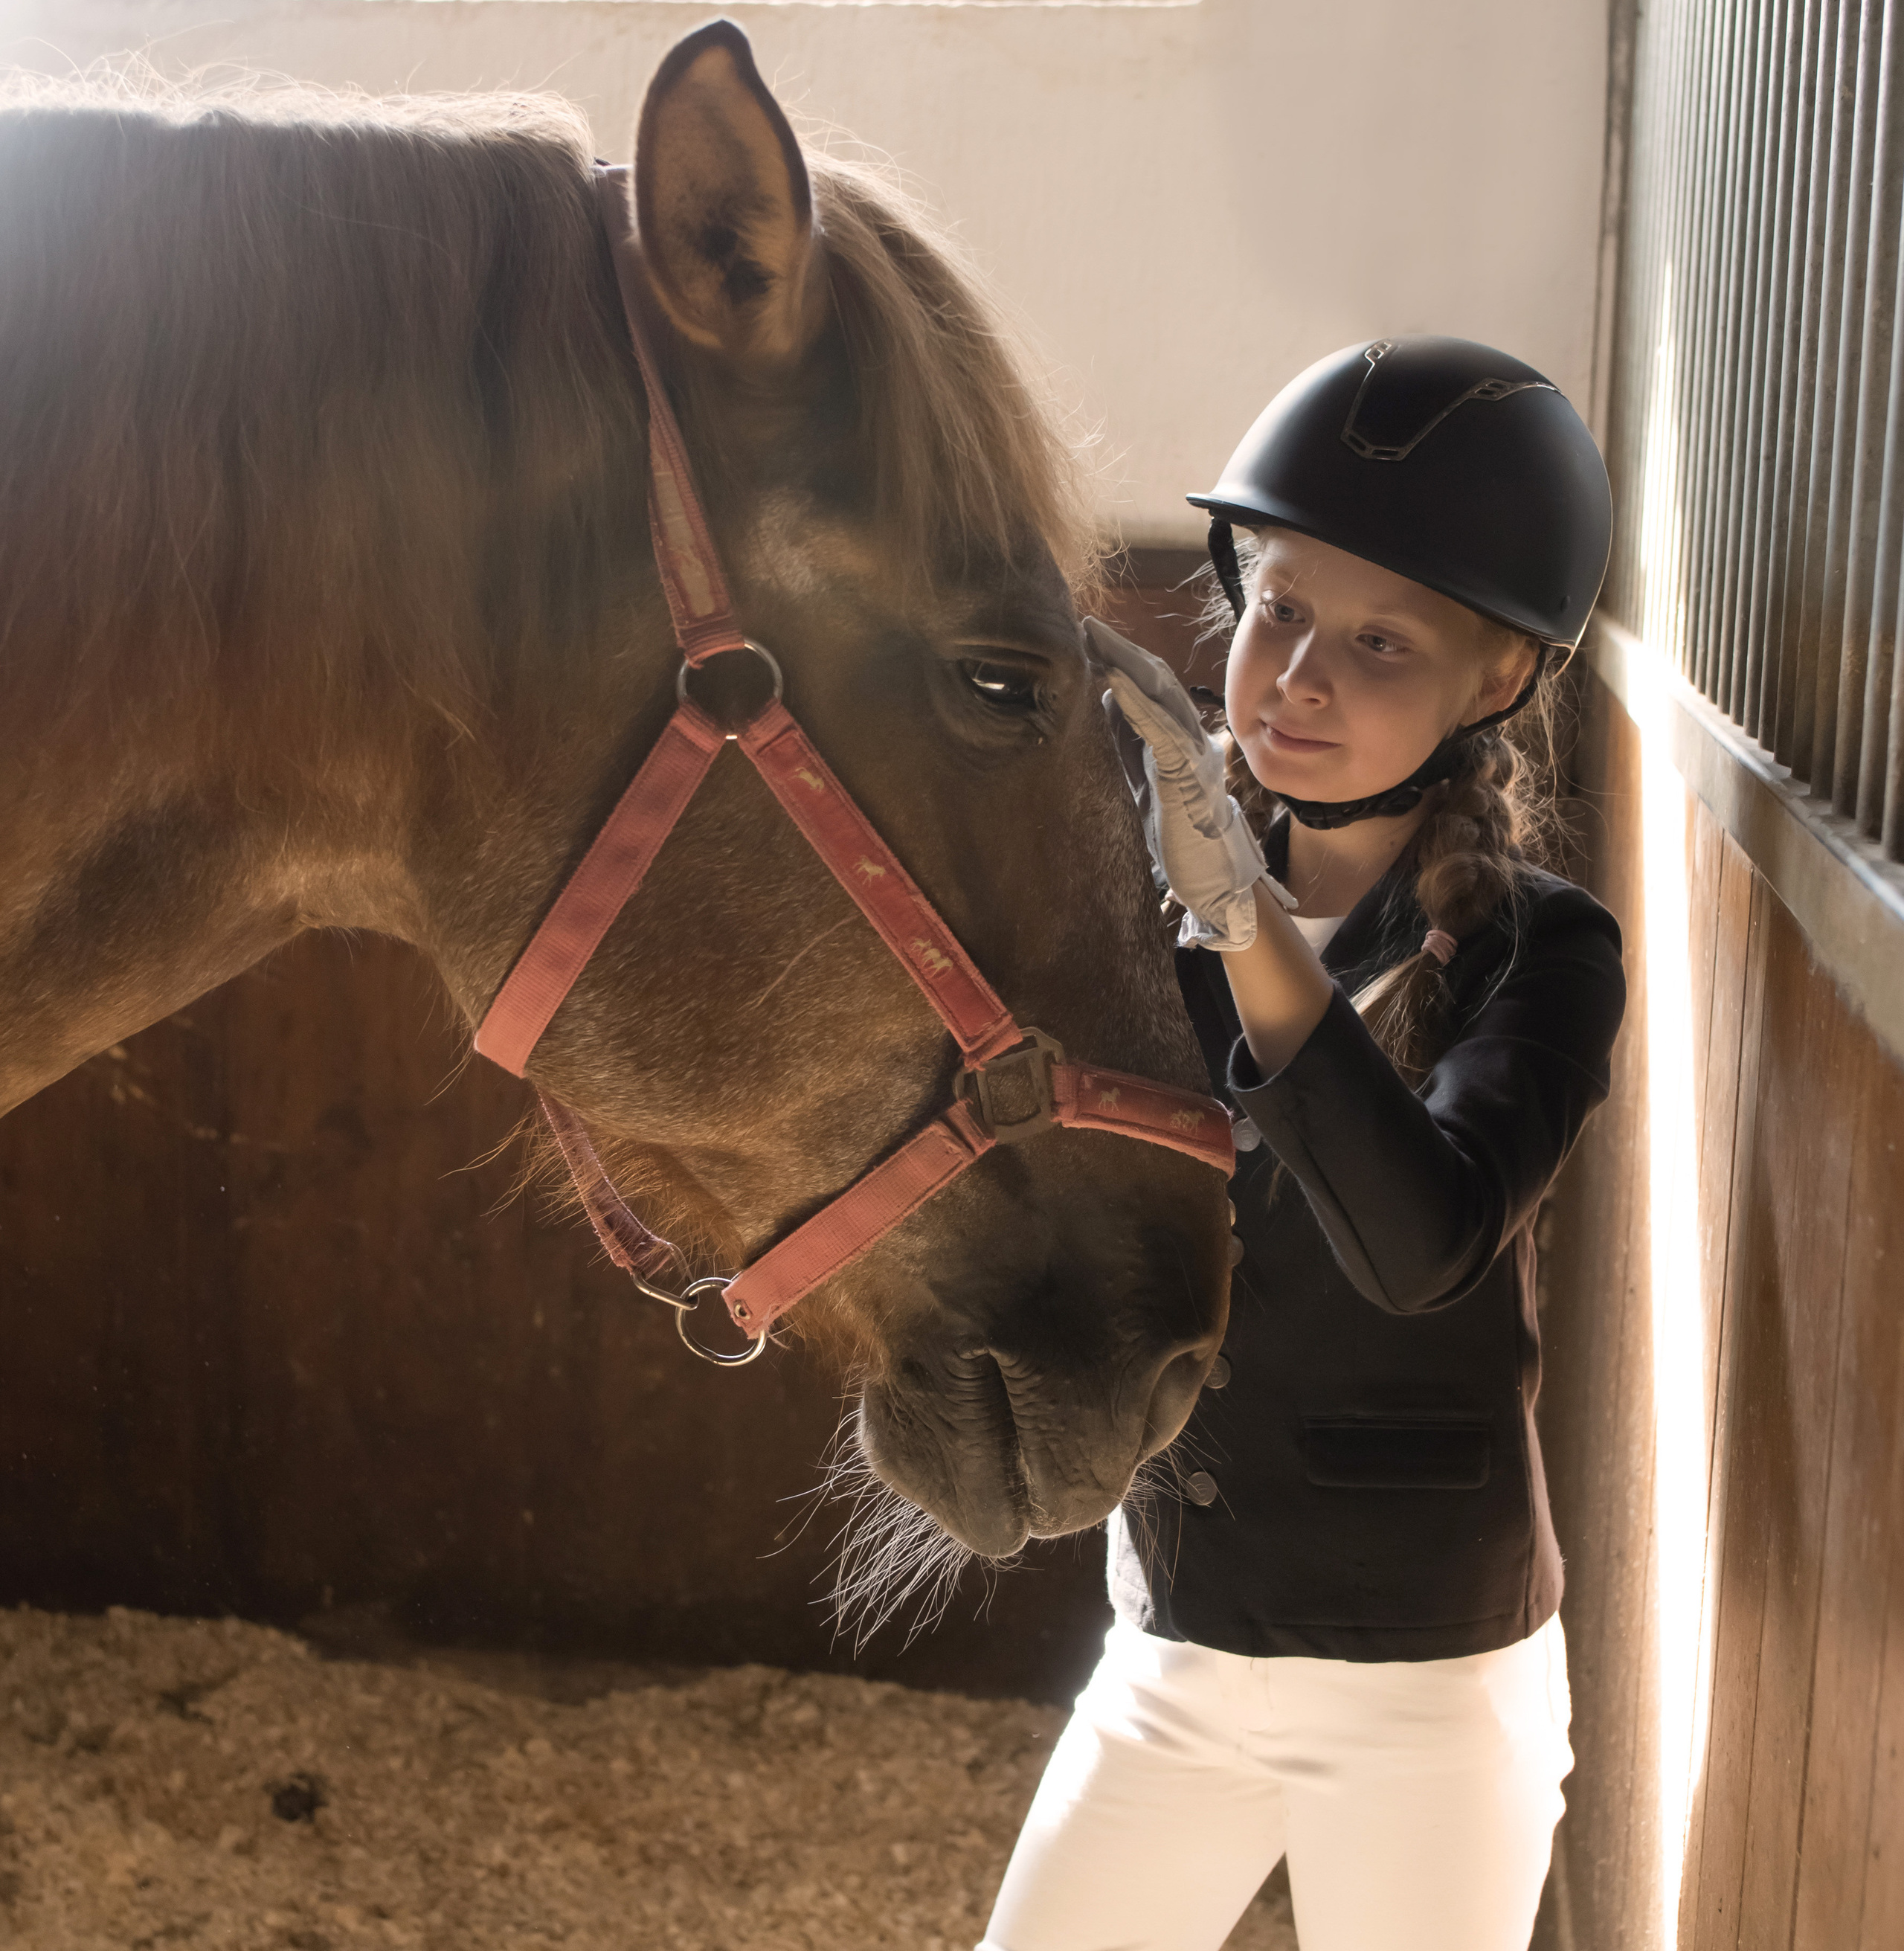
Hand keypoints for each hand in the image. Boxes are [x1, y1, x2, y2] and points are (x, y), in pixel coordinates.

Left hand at [1085, 617, 1293, 950]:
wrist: (1215, 884)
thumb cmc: (1179, 841)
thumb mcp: (1142, 787)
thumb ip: (1128, 751)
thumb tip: (1100, 710)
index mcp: (1175, 744)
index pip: (1147, 690)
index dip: (1119, 661)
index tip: (1086, 638)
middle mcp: (1189, 741)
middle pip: (1155, 682)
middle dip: (1121, 651)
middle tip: (1086, 625)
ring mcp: (1192, 755)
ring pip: (1162, 696)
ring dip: (1127, 664)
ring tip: (1096, 639)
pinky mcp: (1188, 776)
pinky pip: (1162, 730)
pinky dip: (1138, 703)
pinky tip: (1114, 680)